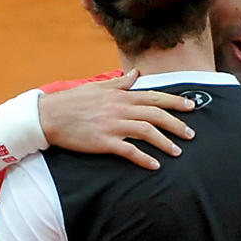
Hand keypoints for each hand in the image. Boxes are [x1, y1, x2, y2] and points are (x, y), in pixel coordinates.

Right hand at [39, 69, 195, 169]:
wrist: (49, 116)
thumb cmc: (71, 102)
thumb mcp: (97, 87)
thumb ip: (119, 83)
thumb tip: (135, 74)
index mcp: (120, 95)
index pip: (154, 96)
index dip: (175, 101)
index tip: (192, 106)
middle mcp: (120, 108)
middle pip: (156, 114)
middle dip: (177, 124)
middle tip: (191, 135)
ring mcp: (112, 125)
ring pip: (147, 132)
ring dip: (165, 143)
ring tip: (177, 152)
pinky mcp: (103, 142)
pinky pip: (129, 150)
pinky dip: (144, 158)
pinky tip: (154, 165)